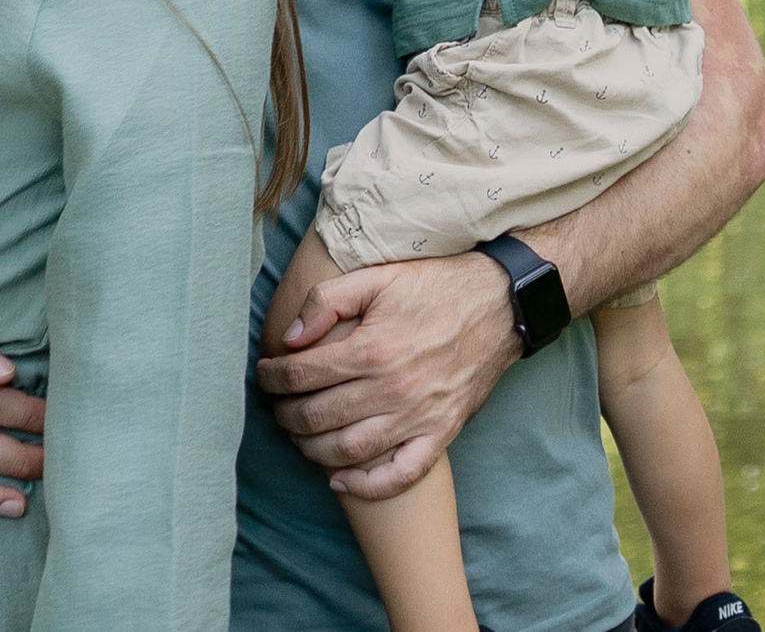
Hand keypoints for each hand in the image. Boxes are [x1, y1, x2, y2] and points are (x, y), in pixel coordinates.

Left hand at [255, 252, 519, 499]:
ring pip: (348, 451)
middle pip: (317, 417)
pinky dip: (368, 487)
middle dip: (285, 415)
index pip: (302, 374)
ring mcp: (418, 416)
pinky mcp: (442, 432)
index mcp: (371, 349)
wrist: (501, 305)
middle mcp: (392, 389)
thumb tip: (290, 338)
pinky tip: (340, 481)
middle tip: (276, 407)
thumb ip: (327, 301)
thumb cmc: (436, 287)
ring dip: (312, 450)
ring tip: (298, 437)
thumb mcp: (377, 277)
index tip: (264, 374)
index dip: (273, 377)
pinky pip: (401, 473)